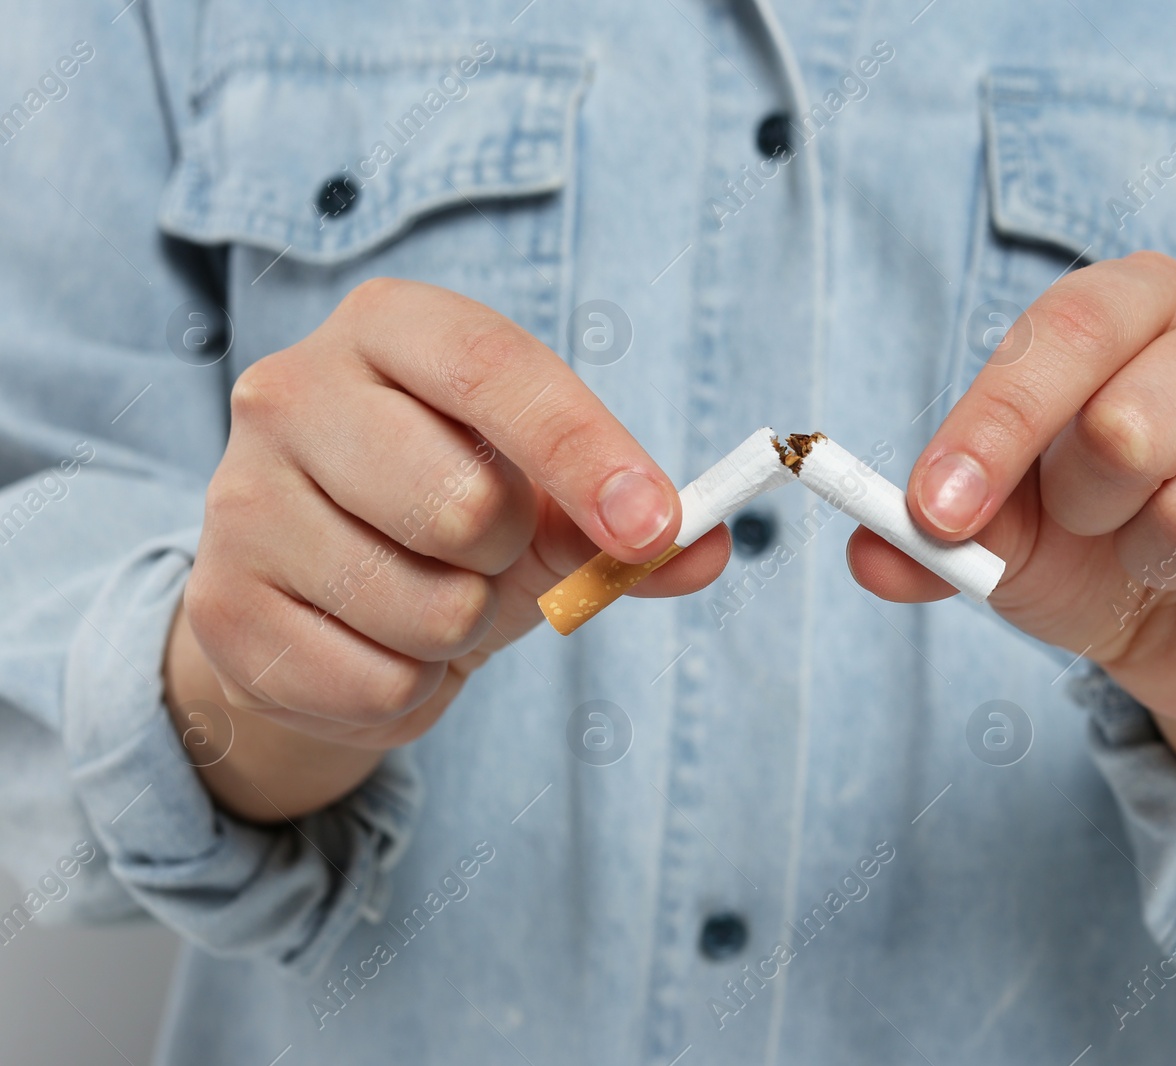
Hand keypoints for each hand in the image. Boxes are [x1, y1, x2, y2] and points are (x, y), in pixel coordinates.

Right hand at [165, 279, 729, 820]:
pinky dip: (412, 688)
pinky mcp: (221, 607)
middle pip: (462, 503)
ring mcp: (239, 499)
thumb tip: (708, 548)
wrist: (322, 600)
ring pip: (428, 607)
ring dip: (461, 629)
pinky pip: (380, 683)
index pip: (492, 370)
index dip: (585, 452)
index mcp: (387, 327)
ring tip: (427, 599)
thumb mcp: (549, 502)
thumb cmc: (453, 519)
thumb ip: (634, 525)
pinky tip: (379, 646)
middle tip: (482, 549)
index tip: (657, 525)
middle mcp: (290, 391)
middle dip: (509, 555)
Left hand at [850, 252, 1175, 801]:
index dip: (994, 427)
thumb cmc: (1096, 543)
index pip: (1068, 334)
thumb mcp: (1001, 535)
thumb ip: (932, 538)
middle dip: (1086, 511)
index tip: (937, 511)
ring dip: (1156, 568)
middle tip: (1100, 524)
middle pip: (1130, 424)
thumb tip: (870, 553)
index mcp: (1139, 301)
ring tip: (1166, 557)